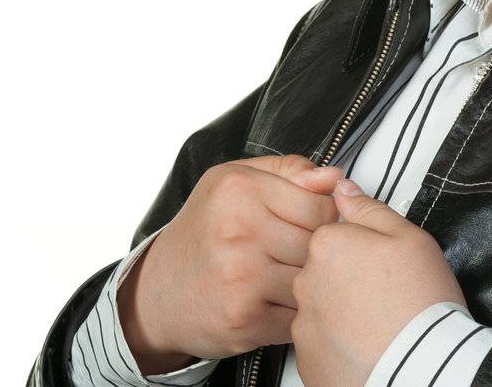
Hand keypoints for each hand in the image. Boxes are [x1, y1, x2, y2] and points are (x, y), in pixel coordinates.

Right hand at [120, 154, 345, 370]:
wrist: (156, 293)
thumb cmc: (201, 234)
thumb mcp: (233, 182)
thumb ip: (288, 171)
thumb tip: (335, 177)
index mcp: (240, 188)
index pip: (322, 205)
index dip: (324, 217)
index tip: (307, 223)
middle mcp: (239, 230)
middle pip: (320, 245)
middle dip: (314, 253)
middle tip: (291, 254)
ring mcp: (242, 277)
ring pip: (313, 281)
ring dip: (307, 285)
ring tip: (282, 277)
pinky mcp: (245, 319)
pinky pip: (299, 317)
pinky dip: (293, 315)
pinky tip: (272, 303)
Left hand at [290, 177, 467, 386]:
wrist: (420, 369)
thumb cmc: (420, 305)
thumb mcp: (410, 238)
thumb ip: (370, 209)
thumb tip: (345, 191)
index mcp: (328, 246)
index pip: (334, 236)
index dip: (363, 249)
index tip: (382, 264)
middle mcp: (307, 283)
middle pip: (324, 271)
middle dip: (349, 280)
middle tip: (385, 294)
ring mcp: (304, 323)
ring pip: (321, 308)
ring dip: (342, 312)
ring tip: (378, 323)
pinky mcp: (308, 359)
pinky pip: (320, 342)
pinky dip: (339, 344)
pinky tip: (366, 345)